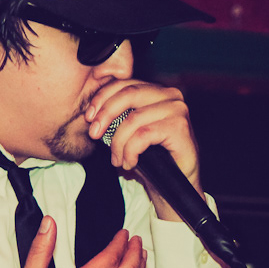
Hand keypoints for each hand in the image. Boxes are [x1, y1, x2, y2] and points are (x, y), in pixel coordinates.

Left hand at [84, 79, 204, 220]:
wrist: (176, 183)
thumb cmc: (153, 158)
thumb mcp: (130, 133)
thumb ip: (117, 117)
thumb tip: (91, 113)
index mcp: (156, 91)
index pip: (124, 84)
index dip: (102, 98)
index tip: (89, 118)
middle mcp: (170, 95)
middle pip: (128, 94)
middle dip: (105, 114)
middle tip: (94, 134)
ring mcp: (177, 110)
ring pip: (134, 119)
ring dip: (118, 143)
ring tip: (117, 159)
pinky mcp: (180, 127)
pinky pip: (143, 135)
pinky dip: (131, 151)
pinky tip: (129, 163)